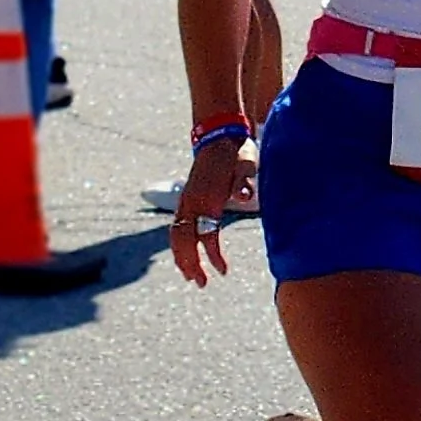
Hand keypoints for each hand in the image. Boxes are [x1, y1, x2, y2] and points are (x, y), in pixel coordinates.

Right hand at [169, 137, 255, 286]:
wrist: (219, 137)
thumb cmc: (236, 154)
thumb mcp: (245, 166)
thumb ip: (242, 181)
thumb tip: (244, 195)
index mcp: (205, 198)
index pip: (206, 235)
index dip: (213, 256)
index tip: (223, 272)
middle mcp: (191, 202)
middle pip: (183, 240)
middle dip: (190, 264)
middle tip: (200, 283)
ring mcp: (185, 201)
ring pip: (175, 235)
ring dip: (181, 258)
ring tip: (189, 276)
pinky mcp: (185, 200)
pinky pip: (176, 228)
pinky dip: (178, 246)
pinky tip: (184, 257)